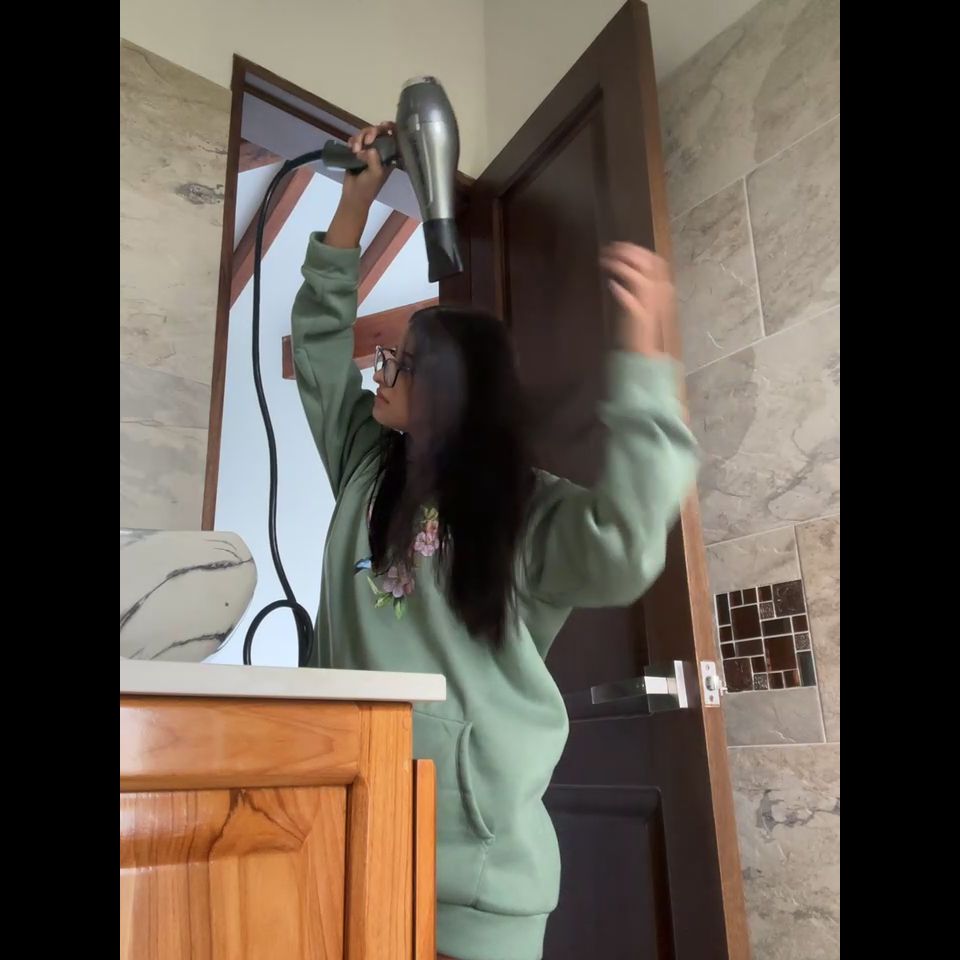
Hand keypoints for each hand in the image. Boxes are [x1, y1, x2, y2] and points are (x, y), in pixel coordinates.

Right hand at [326, 122, 394, 248]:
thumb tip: (368, 149)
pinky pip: (355, 139)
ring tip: (354, 150)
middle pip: (378, 131)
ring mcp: (368, 150)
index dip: (391, 128)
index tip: (384, 125)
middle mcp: (380, 150)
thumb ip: (374, 159)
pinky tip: (350, 147)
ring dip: (359, 138)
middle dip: (371, 132)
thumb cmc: (368, 187)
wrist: (353, 196)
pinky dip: (352, 141)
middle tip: (367, 141)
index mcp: (389, 156)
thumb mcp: (376, 173)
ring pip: (365, 134)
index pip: (394, 137)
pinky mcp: (357, 151)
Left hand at [600, 242, 673, 356]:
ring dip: (621, 267)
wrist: (643, 354)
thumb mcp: (644, 302)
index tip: (620, 245)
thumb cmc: (640, 328)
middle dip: (627, 253)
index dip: (637, 250)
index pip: (656, 261)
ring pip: (640, 279)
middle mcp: (660, 295)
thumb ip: (639, 284)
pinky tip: (611, 285)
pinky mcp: (639, 318)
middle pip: (648, 265)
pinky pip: (632, 301)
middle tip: (608, 249)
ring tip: (605, 262)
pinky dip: (621, 292)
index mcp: (664, 289)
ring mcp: (650, 306)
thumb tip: (626, 265)